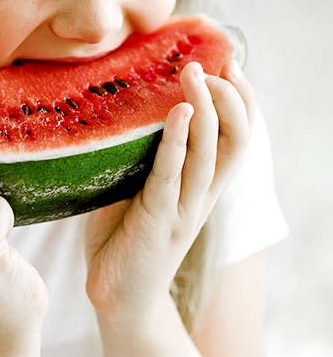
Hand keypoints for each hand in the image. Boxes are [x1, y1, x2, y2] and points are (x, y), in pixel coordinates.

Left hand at [84, 60, 254, 322]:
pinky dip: (178, 143)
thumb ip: (137, 157)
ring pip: (211, 154)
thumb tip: (117, 110)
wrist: (116, 295)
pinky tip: (179, 115)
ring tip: (195, 74)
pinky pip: (171, 176)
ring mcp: (183, 209)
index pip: (237, 137)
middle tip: (210, 62)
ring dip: (206, 110)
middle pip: (235, 140)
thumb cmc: (122, 237)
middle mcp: (201, 196)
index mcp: (200, 186)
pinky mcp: (159, 220)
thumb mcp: (133, 188)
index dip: (240, 101)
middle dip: (230, 97)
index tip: (227, 63)